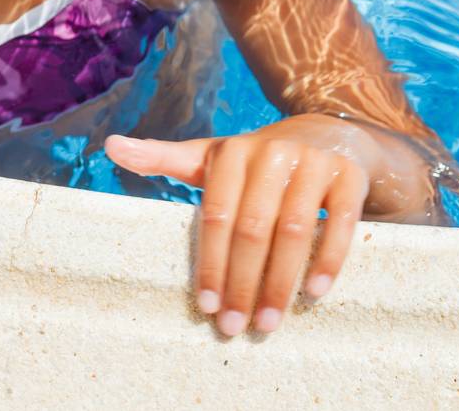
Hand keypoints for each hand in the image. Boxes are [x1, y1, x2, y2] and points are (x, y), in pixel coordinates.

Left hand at [104, 112, 378, 336]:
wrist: (328, 133)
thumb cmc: (257, 162)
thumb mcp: (211, 157)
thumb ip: (163, 157)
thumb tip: (109, 146)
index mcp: (233, 152)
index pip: (215, 215)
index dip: (211, 263)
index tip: (208, 307)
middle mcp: (272, 152)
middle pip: (253, 228)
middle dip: (242, 282)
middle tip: (236, 326)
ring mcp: (314, 162)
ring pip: (295, 229)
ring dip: (281, 281)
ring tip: (268, 321)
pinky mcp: (349, 175)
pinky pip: (340, 222)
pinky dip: (328, 260)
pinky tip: (313, 293)